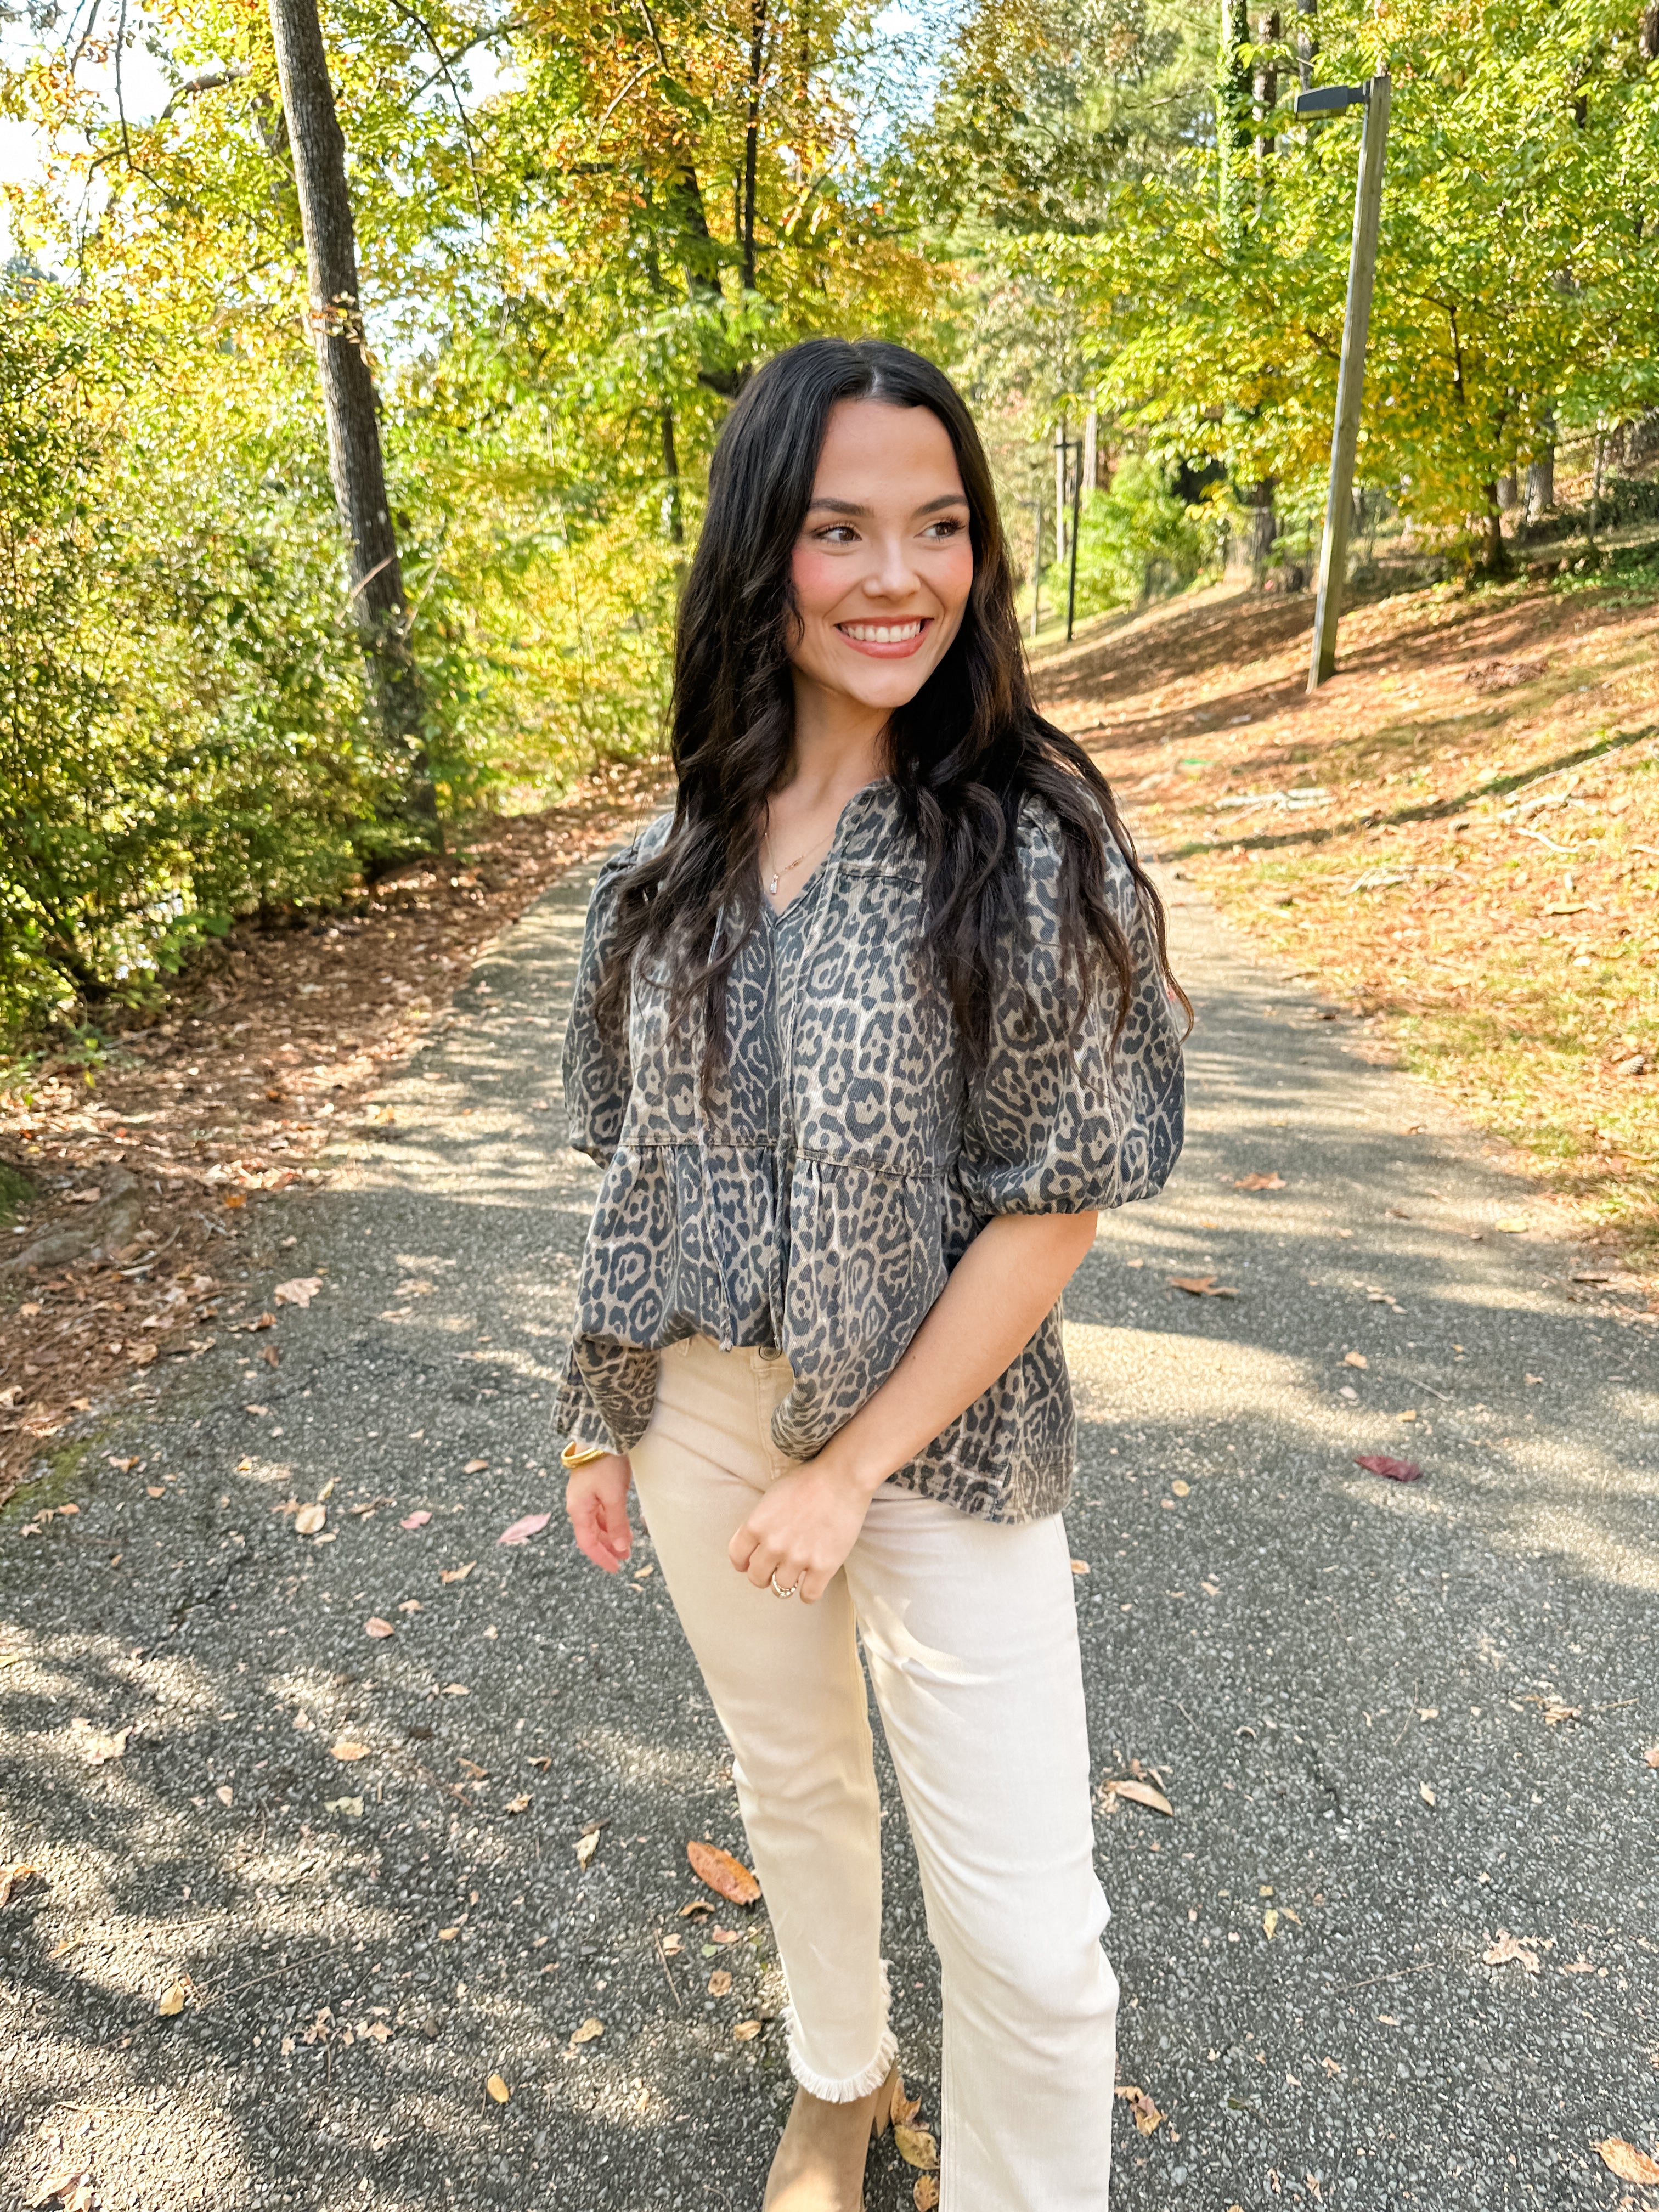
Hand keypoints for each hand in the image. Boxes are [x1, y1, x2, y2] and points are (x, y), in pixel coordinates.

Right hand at [565, 1453, 634, 1573]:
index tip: (616, 1568)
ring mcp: (584, 1496)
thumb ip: (618, 1523)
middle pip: (591, 1534)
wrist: (601, 1435)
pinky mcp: (592, 1487)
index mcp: (578, 1509)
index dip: (602, 1557)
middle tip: (625, 1558)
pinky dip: (610, 1521)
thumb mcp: (614, 1496)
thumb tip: (622, 1548)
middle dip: (608, 1548)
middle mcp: (578, 1505)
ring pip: (596, 1523)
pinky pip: (599, 1511)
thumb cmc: (605, 1464)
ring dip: (610, 1535)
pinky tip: (621, 1524)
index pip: (588, 1543)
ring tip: (627, 1544)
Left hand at [728, 1458, 871, 1604]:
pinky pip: (808, 1595)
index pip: (737, 1557)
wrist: (842, 1477)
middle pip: (757, 1577)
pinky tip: (813, 1581)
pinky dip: (808, 1592)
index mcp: (756, 1525)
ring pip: (781, 1588)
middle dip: (764, 1575)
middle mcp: (773, 1545)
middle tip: (775, 1569)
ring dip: (787, 1582)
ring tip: (797, 1571)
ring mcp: (798, 1558)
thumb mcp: (771, 1497)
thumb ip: (760, 1524)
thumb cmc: (808, 1481)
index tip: (751, 1563)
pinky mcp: (823, 1567)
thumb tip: (753, 1549)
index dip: (743, 1563)